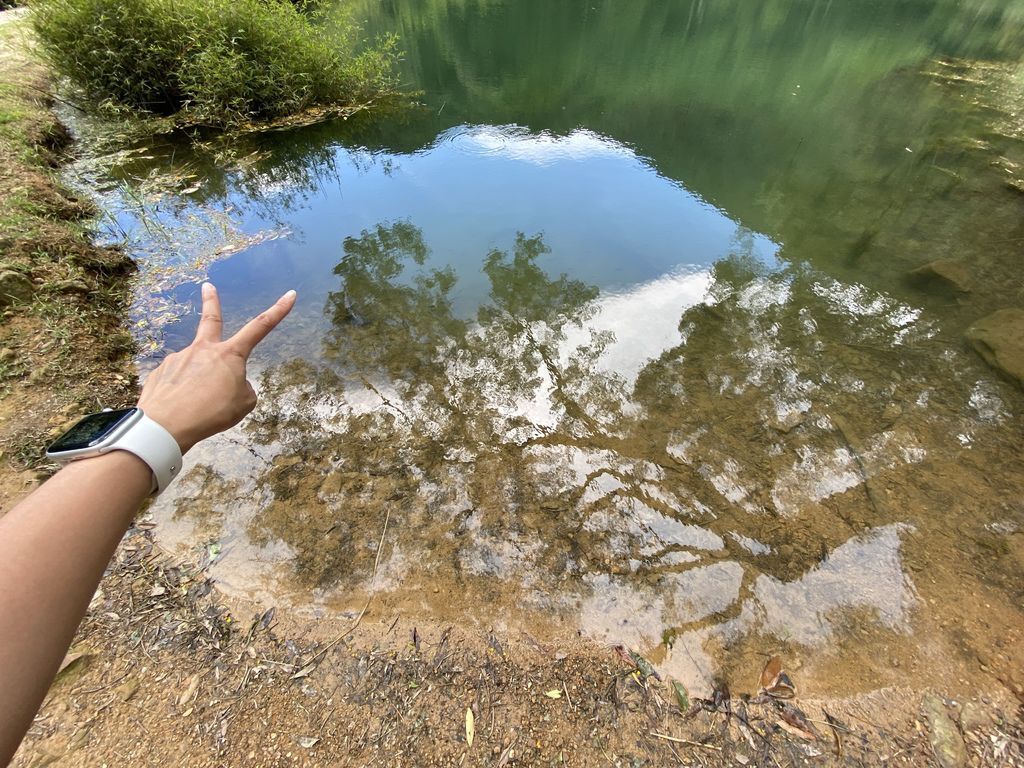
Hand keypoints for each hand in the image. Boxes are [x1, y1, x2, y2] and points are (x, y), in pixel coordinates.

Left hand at [137, 283, 295, 452]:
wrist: (166, 425)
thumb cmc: (211, 413)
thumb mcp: (242, 404)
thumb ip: (241, 388)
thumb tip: (227, 383)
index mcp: (229, 355)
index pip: (260, 327)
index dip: (278, 310)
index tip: (289, 295)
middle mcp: (203, 350)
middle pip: (210, 320)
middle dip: (211, 301)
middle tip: (207, 286)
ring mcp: (179, 358)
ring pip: (194, 368)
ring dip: (197, 382)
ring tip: (196, 405)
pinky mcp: (161, 373)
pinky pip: (177, 383)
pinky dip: (181, 393)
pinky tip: (179, 408)